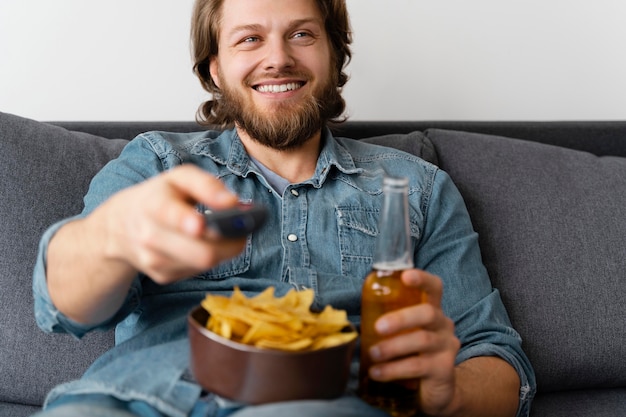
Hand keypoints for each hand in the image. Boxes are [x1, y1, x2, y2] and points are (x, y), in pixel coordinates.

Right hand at [96, 164, 244, 283]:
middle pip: (202, 252)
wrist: (121, 226)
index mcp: (153, 204)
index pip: (170, 215)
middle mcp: (150, 236)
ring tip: (225, 233)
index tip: (201, 224)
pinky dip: (210, 258)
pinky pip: (199, 271)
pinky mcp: (163, 277)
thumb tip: (234, 203)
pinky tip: (204, 244)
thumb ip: (207, 185)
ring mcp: (154, 261)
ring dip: (224, 250)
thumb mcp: (179, 178)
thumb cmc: (161, 196)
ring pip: (205, 264)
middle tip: (244, 229)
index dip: (187, 221)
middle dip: (230, 242)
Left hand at [367, 269, 459, 414]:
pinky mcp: (444, 369)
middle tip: (378, 327)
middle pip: (427, 313)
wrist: (436, 391)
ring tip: (372, 354)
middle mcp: (443, 325)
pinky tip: (377, 373)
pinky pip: (417, 366)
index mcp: (432, 311)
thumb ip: (387, 323)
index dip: (422, 279)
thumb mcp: (403, 335)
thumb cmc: (413, 355)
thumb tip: (348, 320)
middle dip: (400, 318)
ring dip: (392, 347)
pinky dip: (393, 369)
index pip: (434, 288)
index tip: (405, 276)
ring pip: (421, 340)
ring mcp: (446, 347)